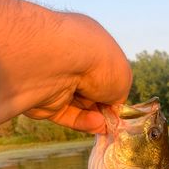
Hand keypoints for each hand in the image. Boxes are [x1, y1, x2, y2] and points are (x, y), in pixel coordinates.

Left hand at [23, 13, 131, 133]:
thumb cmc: (100, 63)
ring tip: (104, 123)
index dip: (113, 89)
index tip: (120, 105)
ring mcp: (57, 80)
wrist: (61, 63)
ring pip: (79, 105)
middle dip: (103, 106)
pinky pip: (66, 115)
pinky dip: (82, 121)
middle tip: (113, 119)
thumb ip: (118, 95)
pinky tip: (95, 124)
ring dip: (95, 116)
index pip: (103, 71)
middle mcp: (71, 60)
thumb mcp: (123, 78)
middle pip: (91, 91)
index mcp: (90, 44)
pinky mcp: (45, 100)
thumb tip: (111, 109)